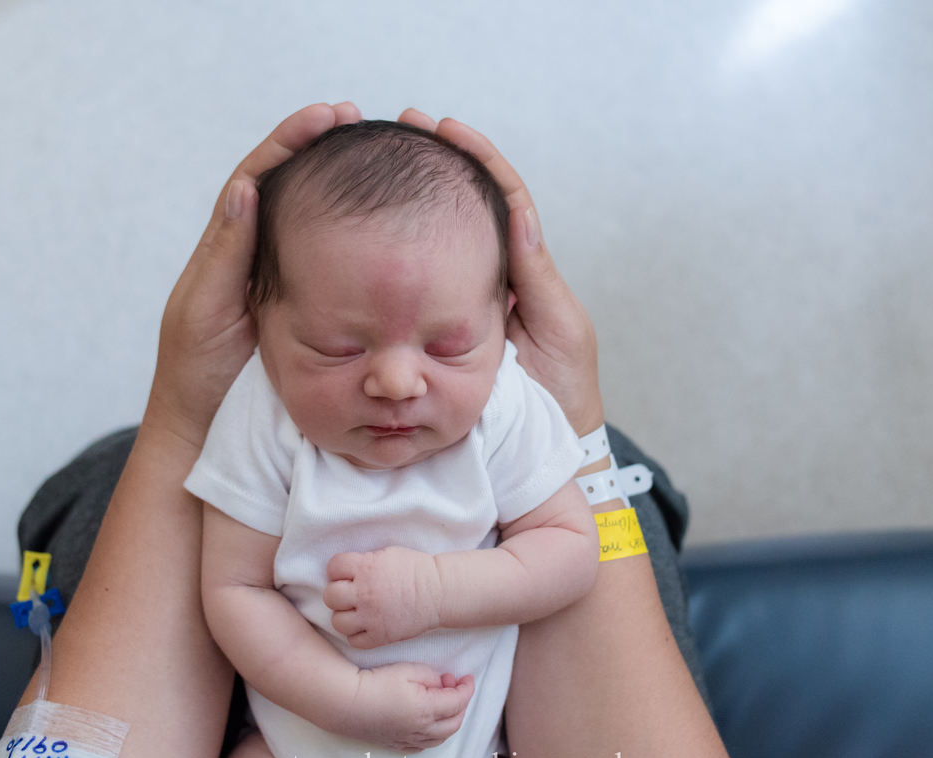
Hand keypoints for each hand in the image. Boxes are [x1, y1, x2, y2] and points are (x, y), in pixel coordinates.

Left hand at [144, 101, 362, 448]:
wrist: (204, 428)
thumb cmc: (197, 372)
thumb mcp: (206, 309)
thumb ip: (226, 253)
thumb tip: (247, 186)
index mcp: (228, 246)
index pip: (259, 176)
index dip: (292, 140)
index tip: (329, 116)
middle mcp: (255, 255)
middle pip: (289, 186)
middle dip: (321, 148)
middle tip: (358, 121)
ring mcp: (280, 281)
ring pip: (313, 220)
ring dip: (339, 185)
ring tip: (377, 157)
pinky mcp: (305, 310)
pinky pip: (331, 263)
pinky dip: (352, 237)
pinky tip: (382, 225)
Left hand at [324, 547, 442, 648]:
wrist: (439, 592)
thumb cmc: (415, 569)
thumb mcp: (386, 554)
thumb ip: (363, 561)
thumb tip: (345, 571)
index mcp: (366, 567)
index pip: (333, 566)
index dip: (338, 570)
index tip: (347, 574)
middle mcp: (365, 593)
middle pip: (331, 596)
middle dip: (337, 594)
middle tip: (349, 595)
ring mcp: (371, 617)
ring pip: (338, 622)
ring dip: (344, 617)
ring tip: (355, 613)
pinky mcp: (381, 636)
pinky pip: (354, 641)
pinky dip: (356, 635)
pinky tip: (364, 627)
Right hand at [338, 664, 473, 751]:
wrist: (344, 701)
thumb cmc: (376, 682)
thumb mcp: (408, 669)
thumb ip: (432, 676)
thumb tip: (442, 684)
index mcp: (428, 710)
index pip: (459, 702)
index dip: (467, 688)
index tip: (467, 677)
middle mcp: (421, 730)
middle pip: (454, 723)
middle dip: (461, 704)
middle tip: (453, 685)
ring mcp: (408, 739)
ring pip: (440, 737)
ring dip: (449, 720)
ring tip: (442, 701)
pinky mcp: (395, 743)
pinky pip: (422, 746)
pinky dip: (433, 735)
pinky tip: (427, 722)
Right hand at [398, 109, 604, 435]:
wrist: (545, 453)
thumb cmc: (560, 395)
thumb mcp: (556, 329)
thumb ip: (535, 274)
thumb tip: (516, 211)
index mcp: (524, 272)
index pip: (502, 199)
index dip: (476, 160)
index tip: (443, 129)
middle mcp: (492, 280)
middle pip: (465, 210)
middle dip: (437, 166)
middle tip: (404, 129)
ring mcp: (465, 305)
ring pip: (440, 241)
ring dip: (416, 200)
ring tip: (381, 163)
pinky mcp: (440, 333)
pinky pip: (418, 286)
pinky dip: (399, 255)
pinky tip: (373, 233)